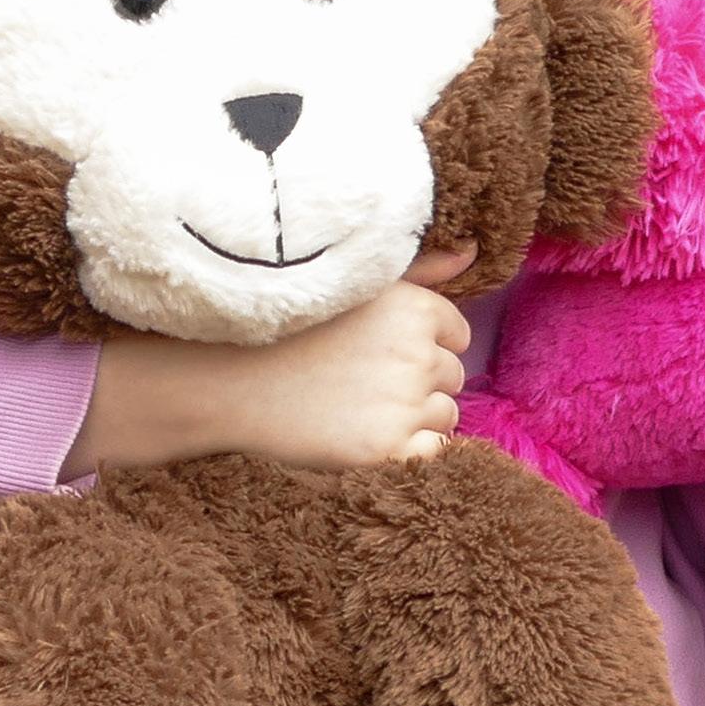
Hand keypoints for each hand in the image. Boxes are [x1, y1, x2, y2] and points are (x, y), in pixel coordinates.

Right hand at [69, 244, 475, 476]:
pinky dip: (413, 450)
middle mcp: (417, 353)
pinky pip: (433, 452)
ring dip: (417, 417)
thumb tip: (474, 252)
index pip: (456, 335)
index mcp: (415, 308)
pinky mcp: (387, 448)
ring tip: (363, 408)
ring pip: (445, 415)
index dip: (422, 346)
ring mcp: (403, 404)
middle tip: (364, 383)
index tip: (381, 353)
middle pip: (452, 376)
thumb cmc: (294, 329)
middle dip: (419, 382)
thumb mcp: (359, 287)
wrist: (229, 380)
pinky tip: (373, 436)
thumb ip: (423, 271)